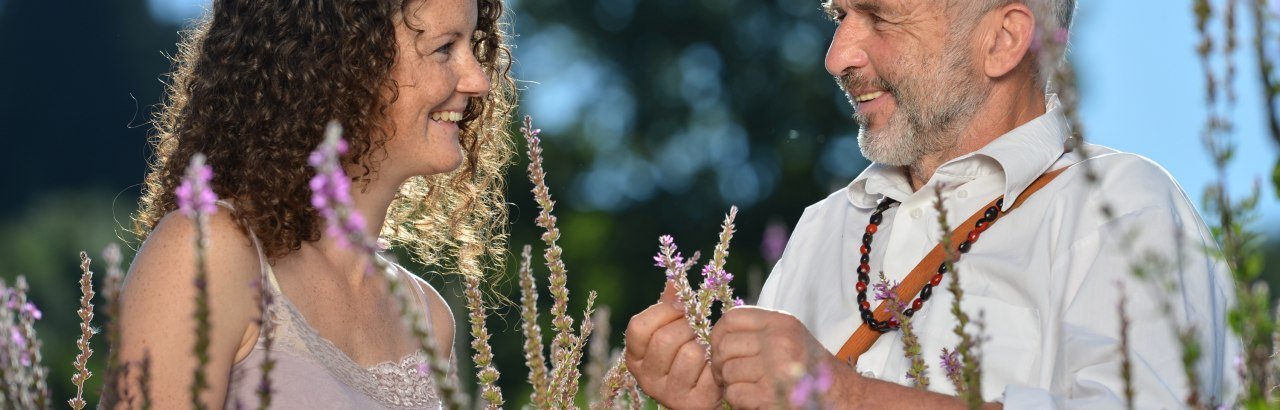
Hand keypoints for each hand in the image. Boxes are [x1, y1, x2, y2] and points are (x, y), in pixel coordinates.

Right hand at [624, 281, 722, 409]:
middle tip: (699, 327)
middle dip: (688, 326)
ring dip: (705, 344)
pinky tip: (715, 365)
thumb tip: (674, 281)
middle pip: (665, 339)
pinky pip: (708, 370)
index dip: (663, 311)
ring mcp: (668, 394)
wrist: (712, 390)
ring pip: (689, 354)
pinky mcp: (693, 403)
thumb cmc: (690, 355)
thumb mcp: (675, 330)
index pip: (638, 327)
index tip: (682, 306)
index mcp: (636, 358)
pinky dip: (716, 362)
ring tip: (708, 347)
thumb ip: (670, 307)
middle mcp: (646, 378)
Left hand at [710, 306, 844, 408]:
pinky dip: (738, 400)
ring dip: (730, 384)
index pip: (732, 318)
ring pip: (728, 371)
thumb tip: (719, 334)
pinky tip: (753, 399)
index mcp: (782, 322)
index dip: (718, 335)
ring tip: (746, 387)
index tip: (719, 349)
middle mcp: (779, 341)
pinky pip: (735, 393)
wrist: (841, 397)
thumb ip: (759, 330)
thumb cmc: (809, 368)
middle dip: (720, 364)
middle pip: (725, 346)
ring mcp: (776, 368)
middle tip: (726, 375)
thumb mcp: (789, 336)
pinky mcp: (771, 394)